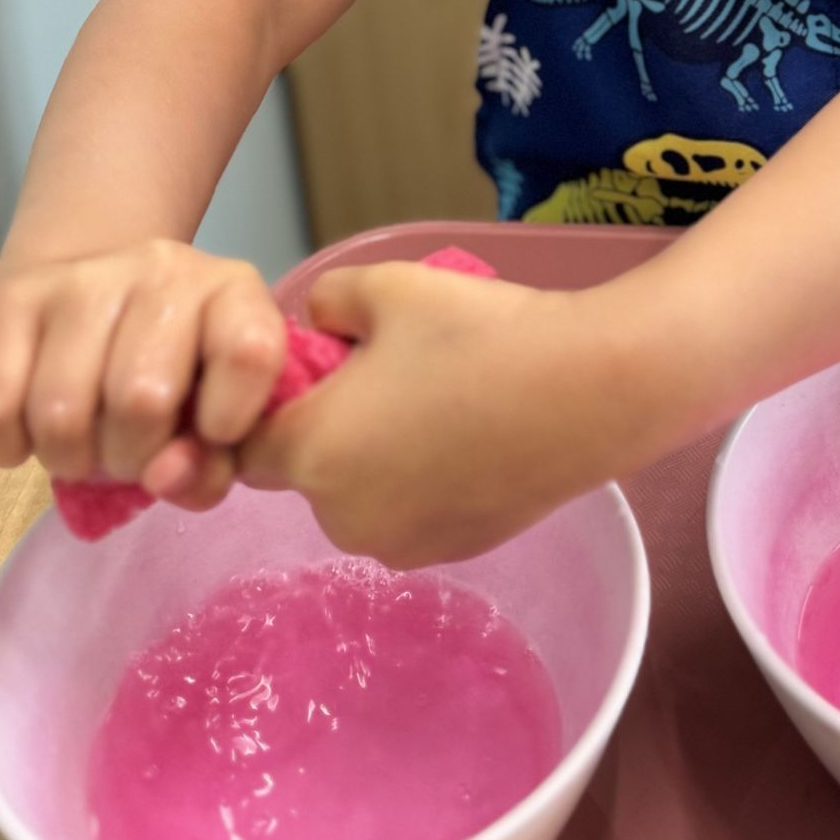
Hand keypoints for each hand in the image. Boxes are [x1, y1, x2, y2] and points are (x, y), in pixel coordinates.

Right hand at [0, 239, 287, 512]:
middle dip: (129, 459)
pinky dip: (9, 445)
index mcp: (233, 292)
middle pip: (140, 400)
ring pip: (61, 412)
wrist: (91, 295)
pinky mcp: (13, 295)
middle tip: (126, 454)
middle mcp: (163, 268)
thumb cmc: (172, 376)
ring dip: (69, 458)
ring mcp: (83, 277)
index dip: (229, 420)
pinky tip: (29, 434)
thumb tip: (164, 477)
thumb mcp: (215, 419)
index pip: (249, 352)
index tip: (209, 436)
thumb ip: (211, 465)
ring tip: (82, 444)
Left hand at [236, 261, 671, 567]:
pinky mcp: (454, 552)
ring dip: (373, 459)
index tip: (316, 368)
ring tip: (433, 402)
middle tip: (384, 375)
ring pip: (357, 496)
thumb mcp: (386, 287)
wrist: (593, 389)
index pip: (246, 445)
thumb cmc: (480, 332)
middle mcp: (344, 518)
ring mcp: (402, 544)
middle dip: (327, 430)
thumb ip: (324, 302)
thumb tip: (314, 325)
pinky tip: (468, 433)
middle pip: (304, 473)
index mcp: (312, 454)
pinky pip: (408, 513)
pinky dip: (420, 482)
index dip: (271, 404)